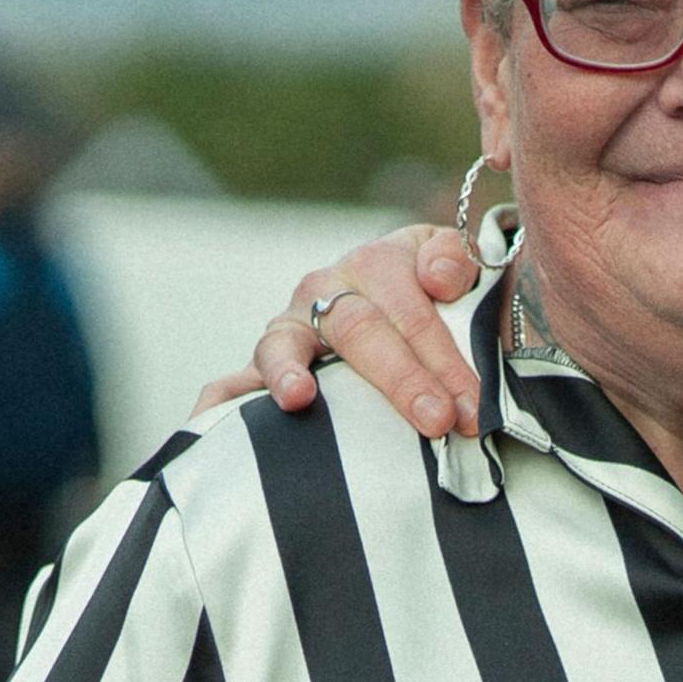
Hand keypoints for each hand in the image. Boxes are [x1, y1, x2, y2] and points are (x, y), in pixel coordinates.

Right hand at [191, 225, 483, 437]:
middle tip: (437, 421)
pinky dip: (219, 402)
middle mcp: (324, 290)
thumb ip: (457, 259)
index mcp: (376, 263)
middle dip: (401, 379)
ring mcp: (288, 328)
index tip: (471, 407)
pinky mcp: (258, 367)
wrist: (392, 298)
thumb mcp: (456, 267)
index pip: (412, 311)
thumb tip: (440, 276)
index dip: (445, 359)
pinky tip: (211, 422)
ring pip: (281, 344)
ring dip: (288, 371)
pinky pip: (229, 383)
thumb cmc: (434, 295)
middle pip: (358, 330)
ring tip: (299, 399)